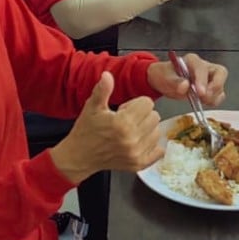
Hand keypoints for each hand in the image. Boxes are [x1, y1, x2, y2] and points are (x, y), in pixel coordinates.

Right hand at [50, 71, 164, 181]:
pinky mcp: (138, 164)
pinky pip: (159, 151)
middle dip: (142, 115)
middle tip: (126, 121)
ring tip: (130, 132)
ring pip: (157, 132)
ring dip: (147, 130)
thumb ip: (102, 90)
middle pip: (155, 116)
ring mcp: (136, 153)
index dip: (136, 103)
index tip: (124, 110)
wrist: (79, 156)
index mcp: (122, 123)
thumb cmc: (86, 131)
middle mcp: (132, 139)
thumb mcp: (92, 107)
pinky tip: (138, 142)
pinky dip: (152, 146)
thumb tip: (107, 75)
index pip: (148, 103)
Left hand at [148, 53, 227, 105]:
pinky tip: (204, 103)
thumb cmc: (165, 75)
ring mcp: (209, 77)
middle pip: (220, 73)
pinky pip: (219, 94)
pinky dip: (214, 100)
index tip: (200, 93)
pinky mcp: (210, 88)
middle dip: (215, 86)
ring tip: (201, 101)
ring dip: (213, 96)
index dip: (202, 81)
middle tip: (204, 97)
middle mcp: (204, 67)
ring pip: (220, 85)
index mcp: (192, 61)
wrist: (163, 81)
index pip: (202, 68)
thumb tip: (185, 86)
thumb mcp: (165, 77)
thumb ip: (175, 81)